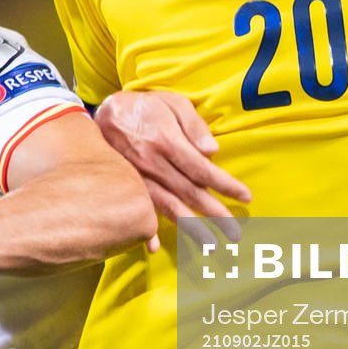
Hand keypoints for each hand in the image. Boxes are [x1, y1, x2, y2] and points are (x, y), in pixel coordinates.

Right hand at [94, 91, 251, 250]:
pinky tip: (152, 246)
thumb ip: (194, 125)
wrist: (102, 112)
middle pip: (189, 192)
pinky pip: (136, 208)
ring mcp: (136, 176)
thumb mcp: (172, 102)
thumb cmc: (144, 106)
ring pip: (167, 206)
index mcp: (166, 140)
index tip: (244, 197)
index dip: (225, 184)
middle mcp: (151, 162)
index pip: (201, 168)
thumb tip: (213, 151)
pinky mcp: (125, 184)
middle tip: (235, 234)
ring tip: (210, 245)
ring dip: (190, 228)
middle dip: (215, 214)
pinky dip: (141, 228)